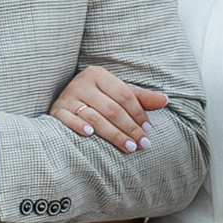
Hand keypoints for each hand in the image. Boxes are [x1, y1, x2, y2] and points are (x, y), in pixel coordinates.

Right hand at [52, 62, 169, 151]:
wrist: (63, 102)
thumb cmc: (96, 99)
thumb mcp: (117, 95)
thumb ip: (140, 99)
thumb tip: (165, 100)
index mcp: (98, 74)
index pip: (124, 95)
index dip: (138, 113)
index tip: (148, 131)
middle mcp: (81, 83)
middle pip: (111, 108)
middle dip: (129, 128)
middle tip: (142, 144)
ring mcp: (68, 97)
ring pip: (94, 116)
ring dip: (113, 134)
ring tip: (128, 147)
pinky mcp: (57, 111)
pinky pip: (68, 119)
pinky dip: (78, 126)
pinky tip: (90, 135)